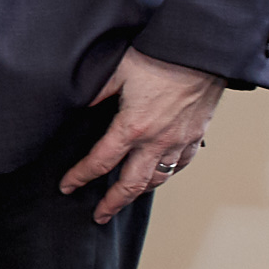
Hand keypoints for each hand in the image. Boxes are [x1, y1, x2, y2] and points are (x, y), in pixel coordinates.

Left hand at [59, 48, 224, 221]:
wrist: (202, 52)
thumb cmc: (159, 57)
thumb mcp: (116, 71)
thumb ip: (95, 93)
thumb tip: (76, 106)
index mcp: (132, 127)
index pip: (99, 162)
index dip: (79, 177)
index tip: (66, 186)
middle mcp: (156, 141)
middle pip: (130, 184)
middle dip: (111, 203)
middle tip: (98, 215)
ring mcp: (179, 141)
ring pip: (158, 179)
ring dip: (139, 192)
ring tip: (125, 199)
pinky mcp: (196, 136)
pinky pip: (181, 165)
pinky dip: (167, 175)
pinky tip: (158, 176)